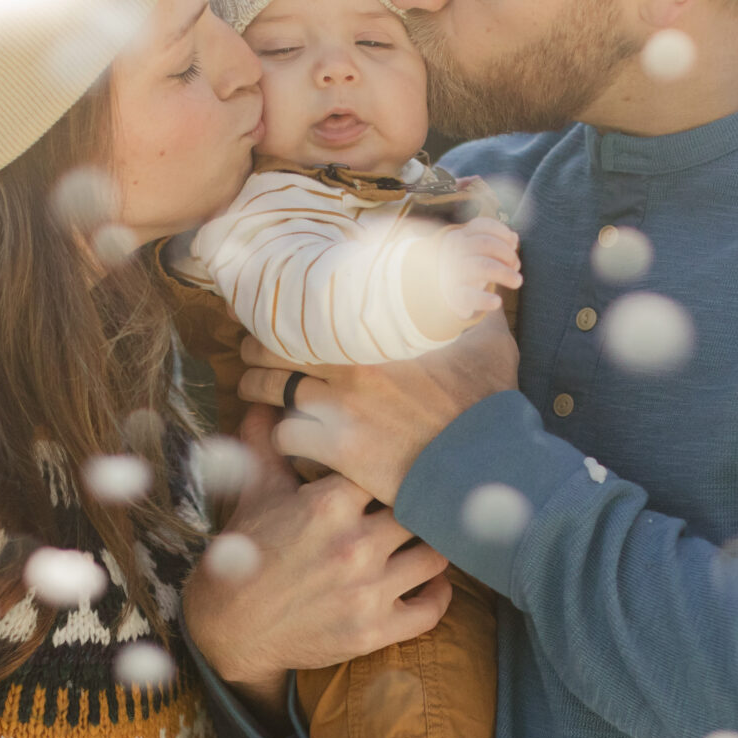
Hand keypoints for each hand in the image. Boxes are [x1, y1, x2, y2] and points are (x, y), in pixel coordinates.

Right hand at [182, 407, 454, 694]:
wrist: (230, 628)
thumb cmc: (245, 554)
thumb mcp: (255, 493)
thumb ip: (267, 443)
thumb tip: (266, 400)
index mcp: (328, 504)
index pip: (386, 468)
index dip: (394, 466)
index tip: (399, 465)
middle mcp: (354, 545)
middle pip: (417, 510)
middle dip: (417, 505)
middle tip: (422, 501)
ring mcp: (367, 592)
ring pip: (434, 556)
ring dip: (433, 546)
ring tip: (426, 538)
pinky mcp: (373, 631)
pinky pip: (430, 609)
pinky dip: (438, 593)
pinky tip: (432, 581)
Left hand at [237, 315, 518, 502]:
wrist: (484, 463)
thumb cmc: (486, 402)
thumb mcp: (486, 340)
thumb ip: (471, 303)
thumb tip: (474, 274)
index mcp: (376, 334)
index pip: (306, 309)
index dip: (281, 309)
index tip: (273, 310)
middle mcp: (350, 366)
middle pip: (273, 348)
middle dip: (256, 348)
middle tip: (251, 352)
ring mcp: (340, 408)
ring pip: (269, 390)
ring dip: (256, 387)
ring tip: (253, 387)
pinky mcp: (337, 449)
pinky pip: (285, 433)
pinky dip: (282, 432)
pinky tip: (288, 431)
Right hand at [432, 218, 522, 322]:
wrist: (441, 293)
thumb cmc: (466, 266)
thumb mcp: (478, 250)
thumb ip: (496, 241)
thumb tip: (514, 238)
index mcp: (460, 236)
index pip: (482, 226)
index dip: (502, 232)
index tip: (513, 244)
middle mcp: (454, 251)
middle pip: (485, 244)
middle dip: (507, 253)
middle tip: (516, 265)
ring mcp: (452, 272)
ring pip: (483, 266)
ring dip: (505, 273)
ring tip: (517, 281)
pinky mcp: (454, 295)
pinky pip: (470, 296)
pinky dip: (486, 300)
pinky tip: (497, 302)